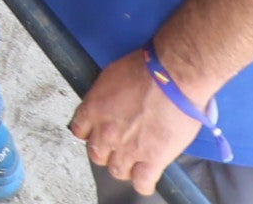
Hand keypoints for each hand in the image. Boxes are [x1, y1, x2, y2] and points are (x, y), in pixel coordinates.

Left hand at [76, 51, 206, 189]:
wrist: (172, 76)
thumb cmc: (147, 67)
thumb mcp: (113, 75)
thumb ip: (106, 96)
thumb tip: (111, 103)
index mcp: (94, 108)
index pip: (80, 130)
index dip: (91, 133)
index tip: (98, 133)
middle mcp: (106, 132)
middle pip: (97, 155)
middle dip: (107, 152)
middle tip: (119, 147)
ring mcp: (128, 148)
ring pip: (117, 171)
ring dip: (125, 167)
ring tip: (135, 161)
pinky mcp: (151, 159)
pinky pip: (142, 183)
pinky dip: (143, 183)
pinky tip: (147, 178)